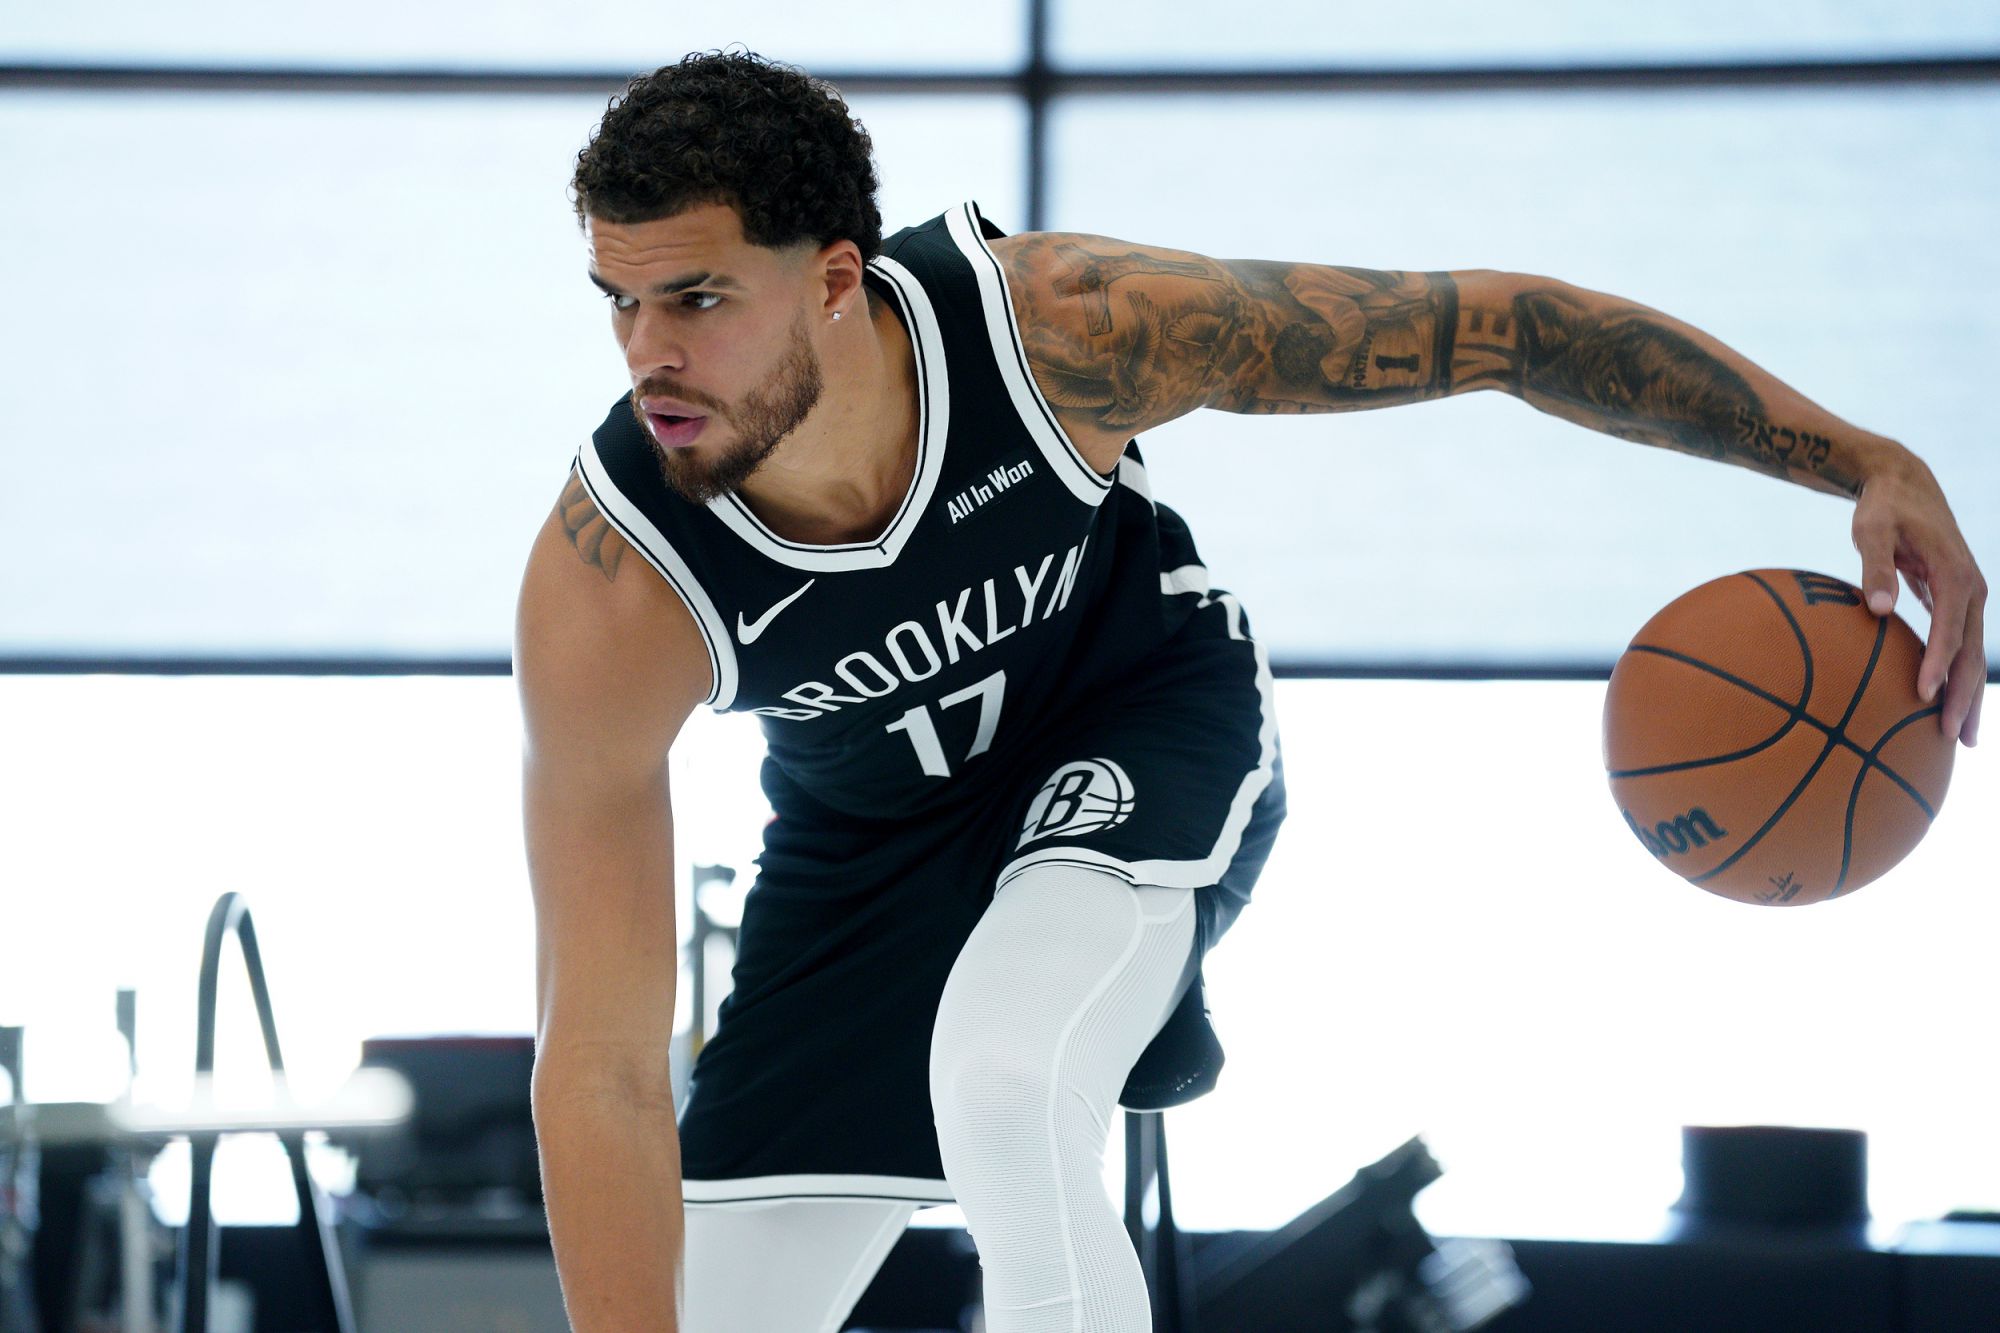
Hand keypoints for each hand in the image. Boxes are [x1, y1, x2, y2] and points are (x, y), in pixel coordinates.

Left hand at [1852, 449, 1985, 745]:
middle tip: (1954, 739)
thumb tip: (1877, 611)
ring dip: (1968, 694)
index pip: (1950, 628)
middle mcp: (1972, 589)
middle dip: (1965, 695)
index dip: (1939, 663)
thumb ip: (1876, 567)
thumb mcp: (1873, 530)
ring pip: (1972, 653)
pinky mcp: (1957, 600)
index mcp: (1955, 574)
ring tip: (1961, 737)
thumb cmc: (1883, 508)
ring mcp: (1968, 596)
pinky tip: (1944, 703)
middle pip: (1972, 651)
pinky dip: (1956, 674)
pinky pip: (1960, 644)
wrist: (1904, 483)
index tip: (1925, 695)